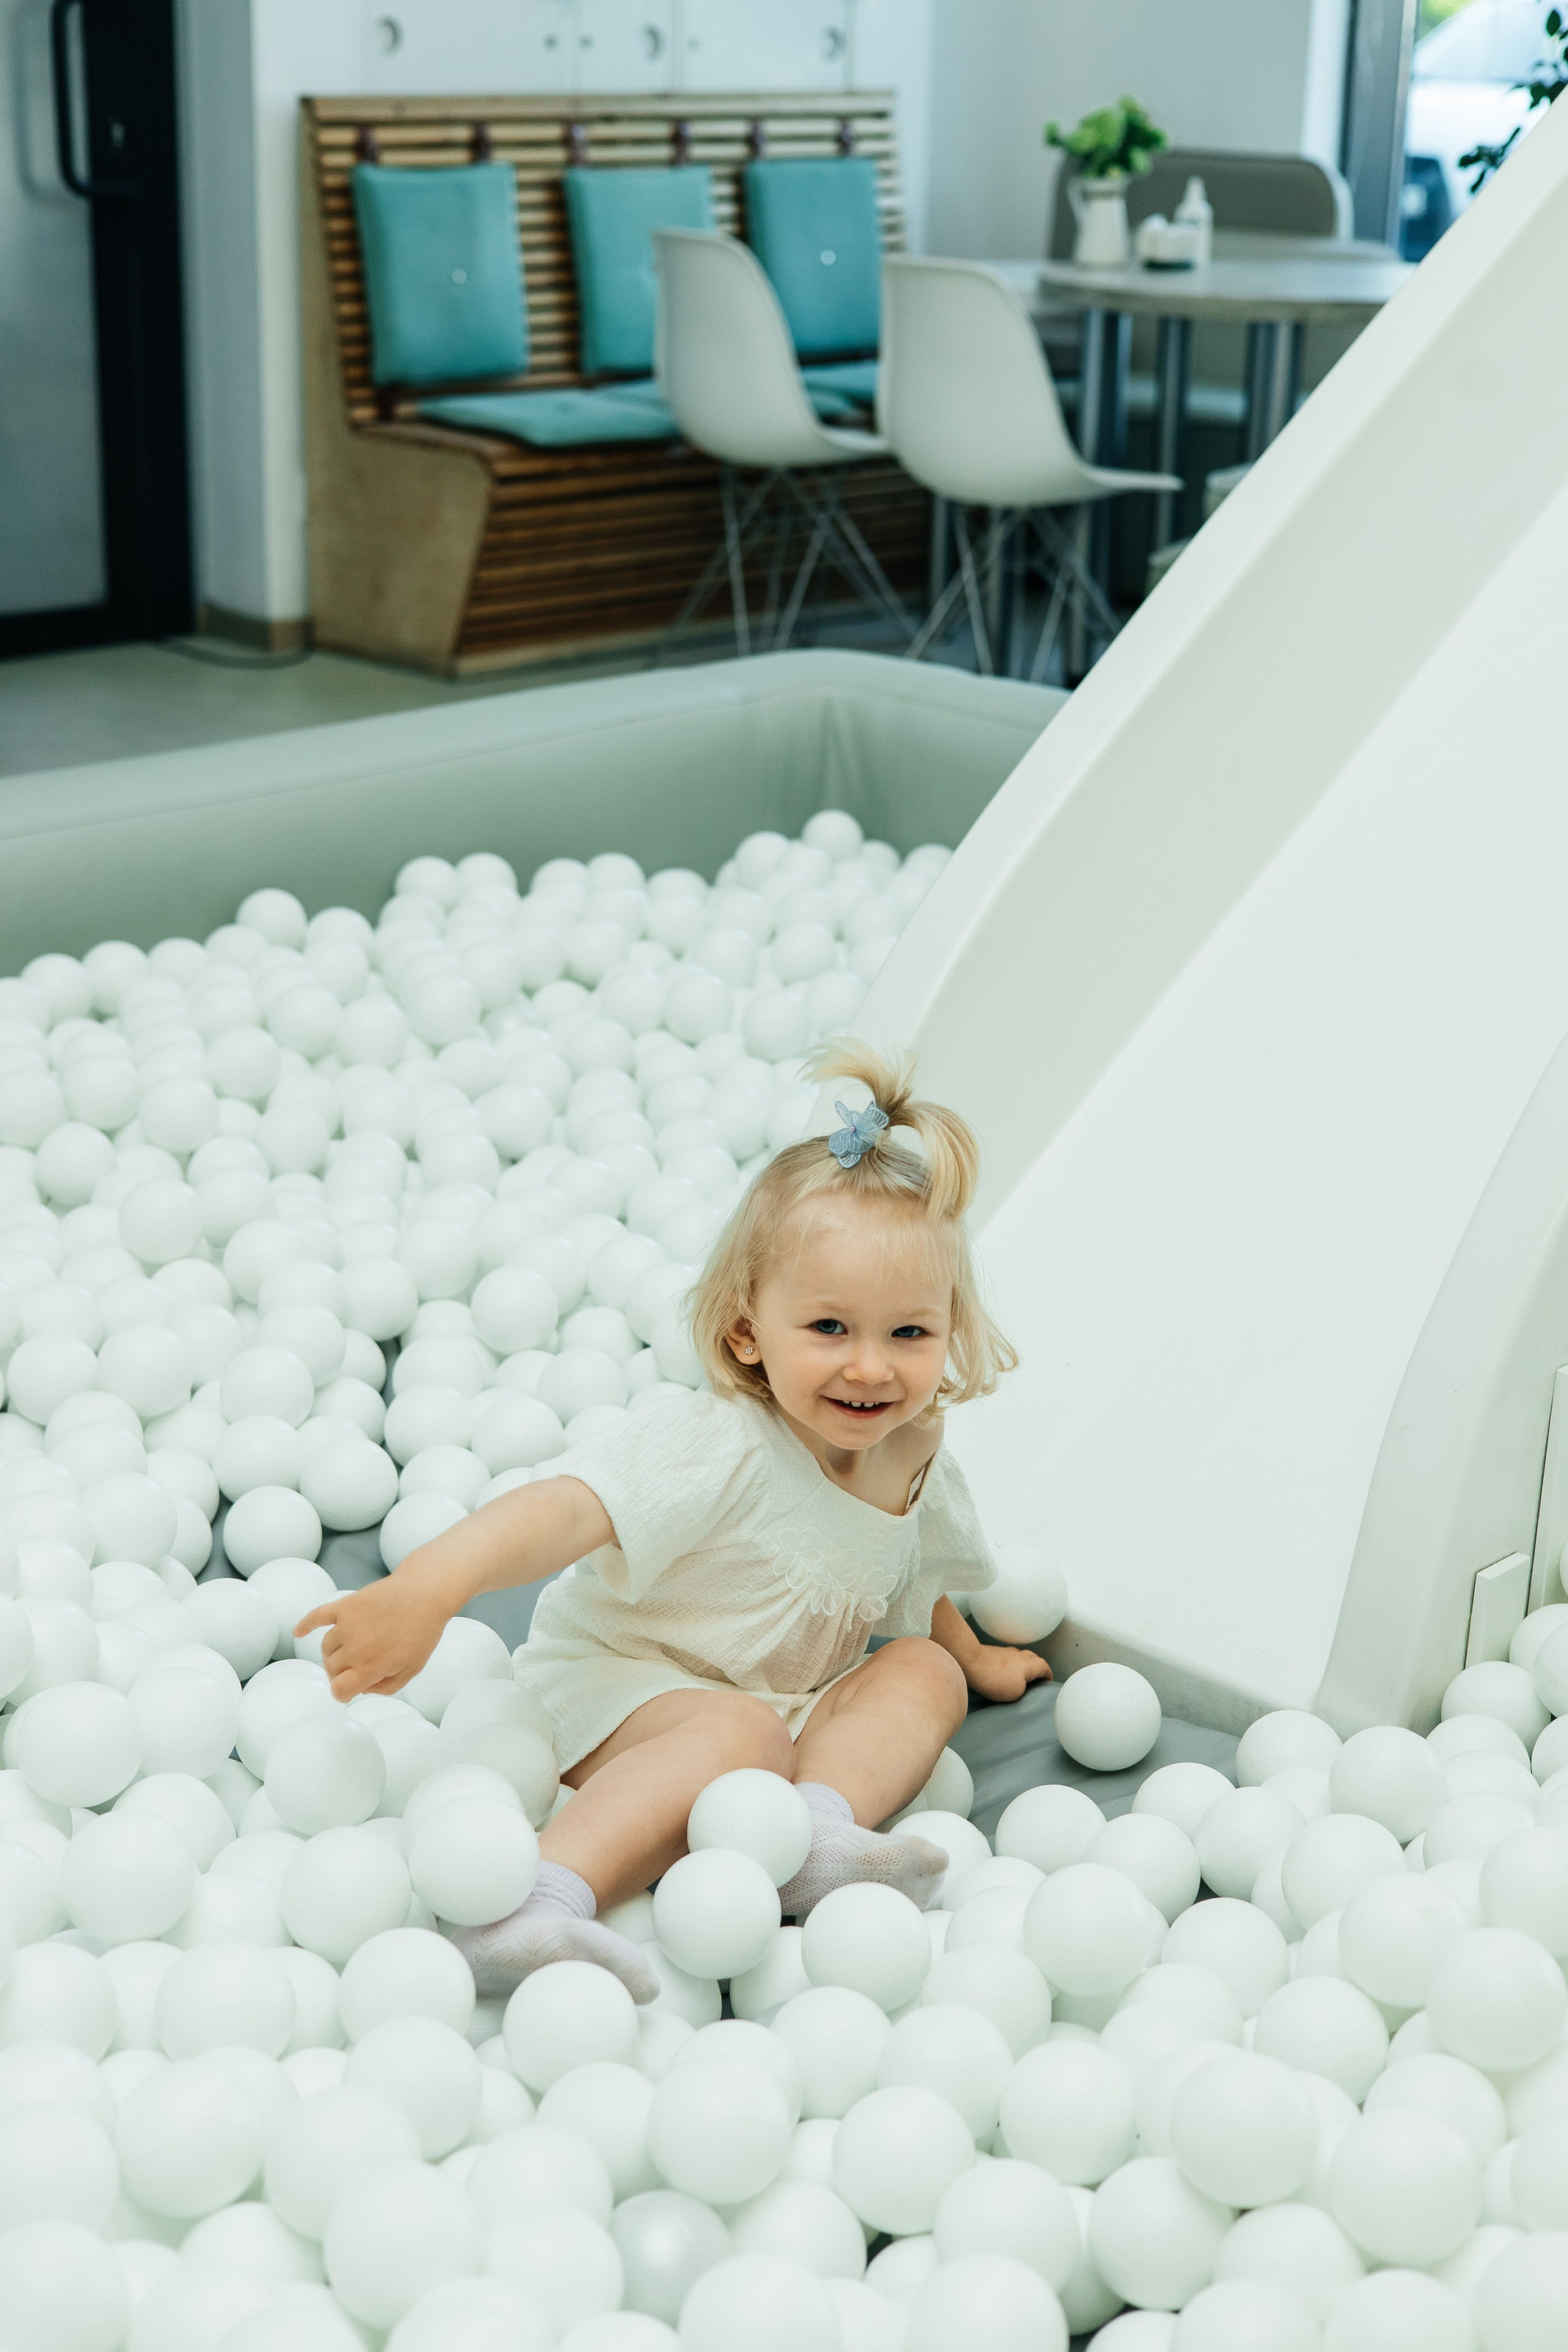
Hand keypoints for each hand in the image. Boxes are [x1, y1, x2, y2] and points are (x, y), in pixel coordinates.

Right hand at [295, 1574, 452, 1702]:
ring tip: (350, 1650)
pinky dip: (305, 1625)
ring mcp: (347, 1625)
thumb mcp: (412, 1668)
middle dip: (341, 1672)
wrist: (425, 1593)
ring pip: (325, 1647)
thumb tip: (362, 1689)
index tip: (350, 1689)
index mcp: (370, 1667)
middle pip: (331, 1669)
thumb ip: (386, 1687)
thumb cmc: (423, 1632)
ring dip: (333, 1653)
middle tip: (357, 1666)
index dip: (344, 1693)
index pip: (339, 1691)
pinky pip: (317, 1616)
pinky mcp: (345, 1606)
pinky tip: (298, 1632)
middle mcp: (354, 1648)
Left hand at [964, 1644, 1052, 1702]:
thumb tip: (1022, 1685)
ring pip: (1020, 1658)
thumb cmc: (995, 1678)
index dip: (1048, 1676)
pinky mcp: (993, 1653)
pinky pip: (1007, 1659)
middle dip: (1037, 1669)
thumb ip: (1025, 1688)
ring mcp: (1006, 1652)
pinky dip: (1010, 1665)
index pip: (1045, 1667)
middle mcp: (1020, 1655)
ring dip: (1023, 1666)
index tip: (1047, 1683)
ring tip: (1020, 1677)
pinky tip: (1004, 1673)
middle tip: (1036, 1680)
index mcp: (1030, 1663)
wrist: (971, 1661)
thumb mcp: (1017, 1692)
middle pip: (1034, 1659)